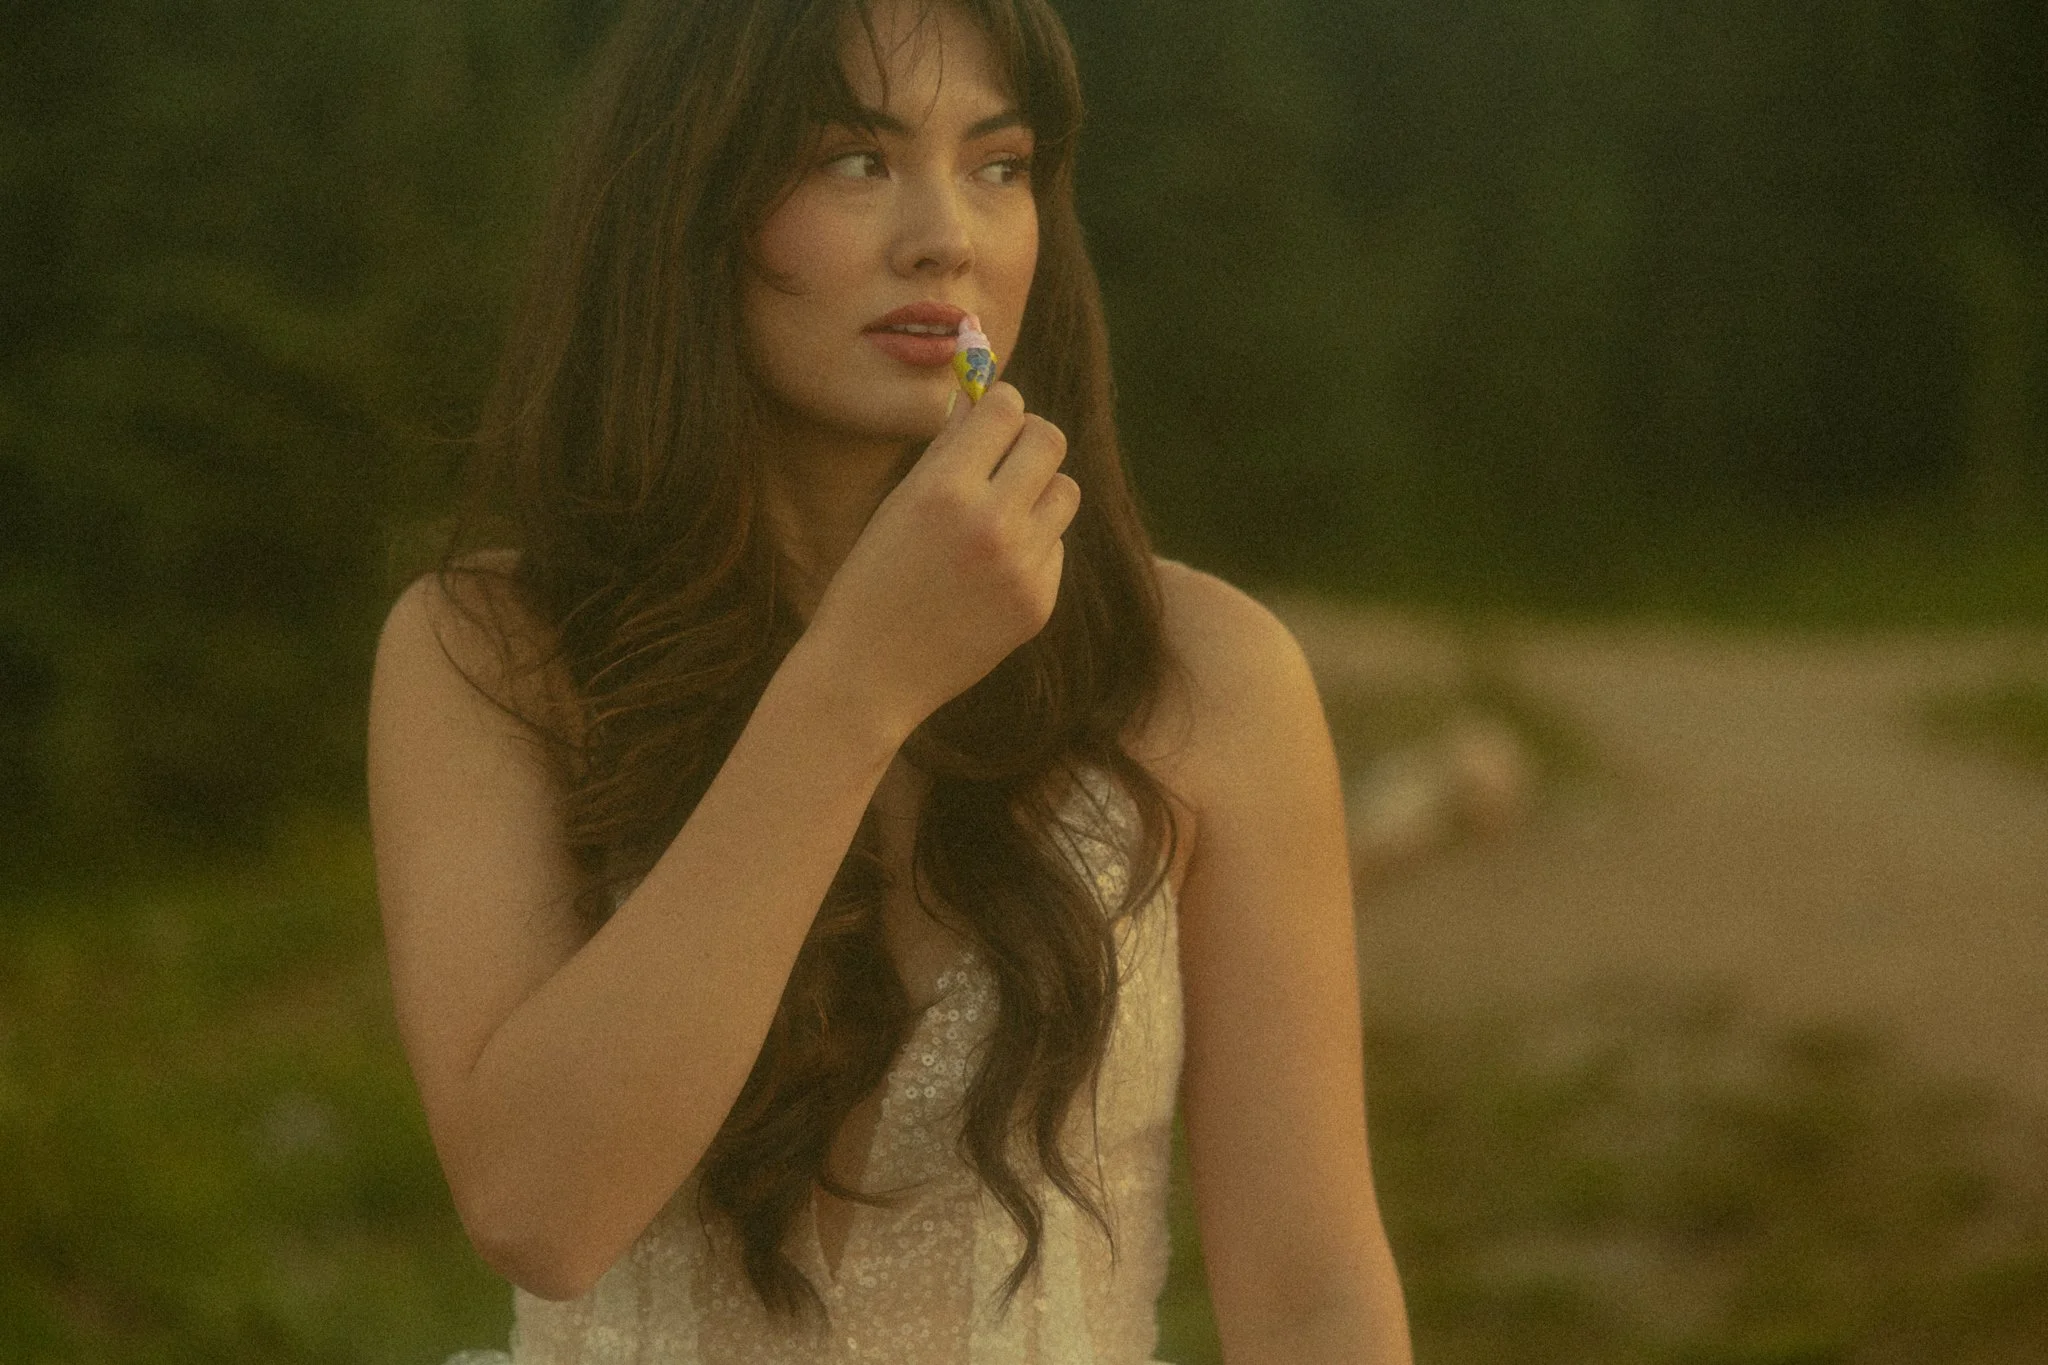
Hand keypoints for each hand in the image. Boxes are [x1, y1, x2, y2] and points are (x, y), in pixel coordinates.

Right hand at [801, 382, 1080, 740]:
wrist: (870, 673)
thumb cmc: (873, 580)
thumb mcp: (899, 505)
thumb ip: (947, 450)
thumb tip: (983, 398)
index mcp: (944, 489)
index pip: (1006, 408)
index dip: (1000, 407)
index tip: (991, 420)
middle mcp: (990, 523)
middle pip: (1051, 441)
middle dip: (1030, 440)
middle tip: (1006, 458)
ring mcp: (1021, 567)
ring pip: (1066, 492)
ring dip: (1039, 492)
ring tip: (1000, 515)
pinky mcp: (1039, 603)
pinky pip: (1055, 547)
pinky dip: (1032, 547)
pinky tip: (991, 573)